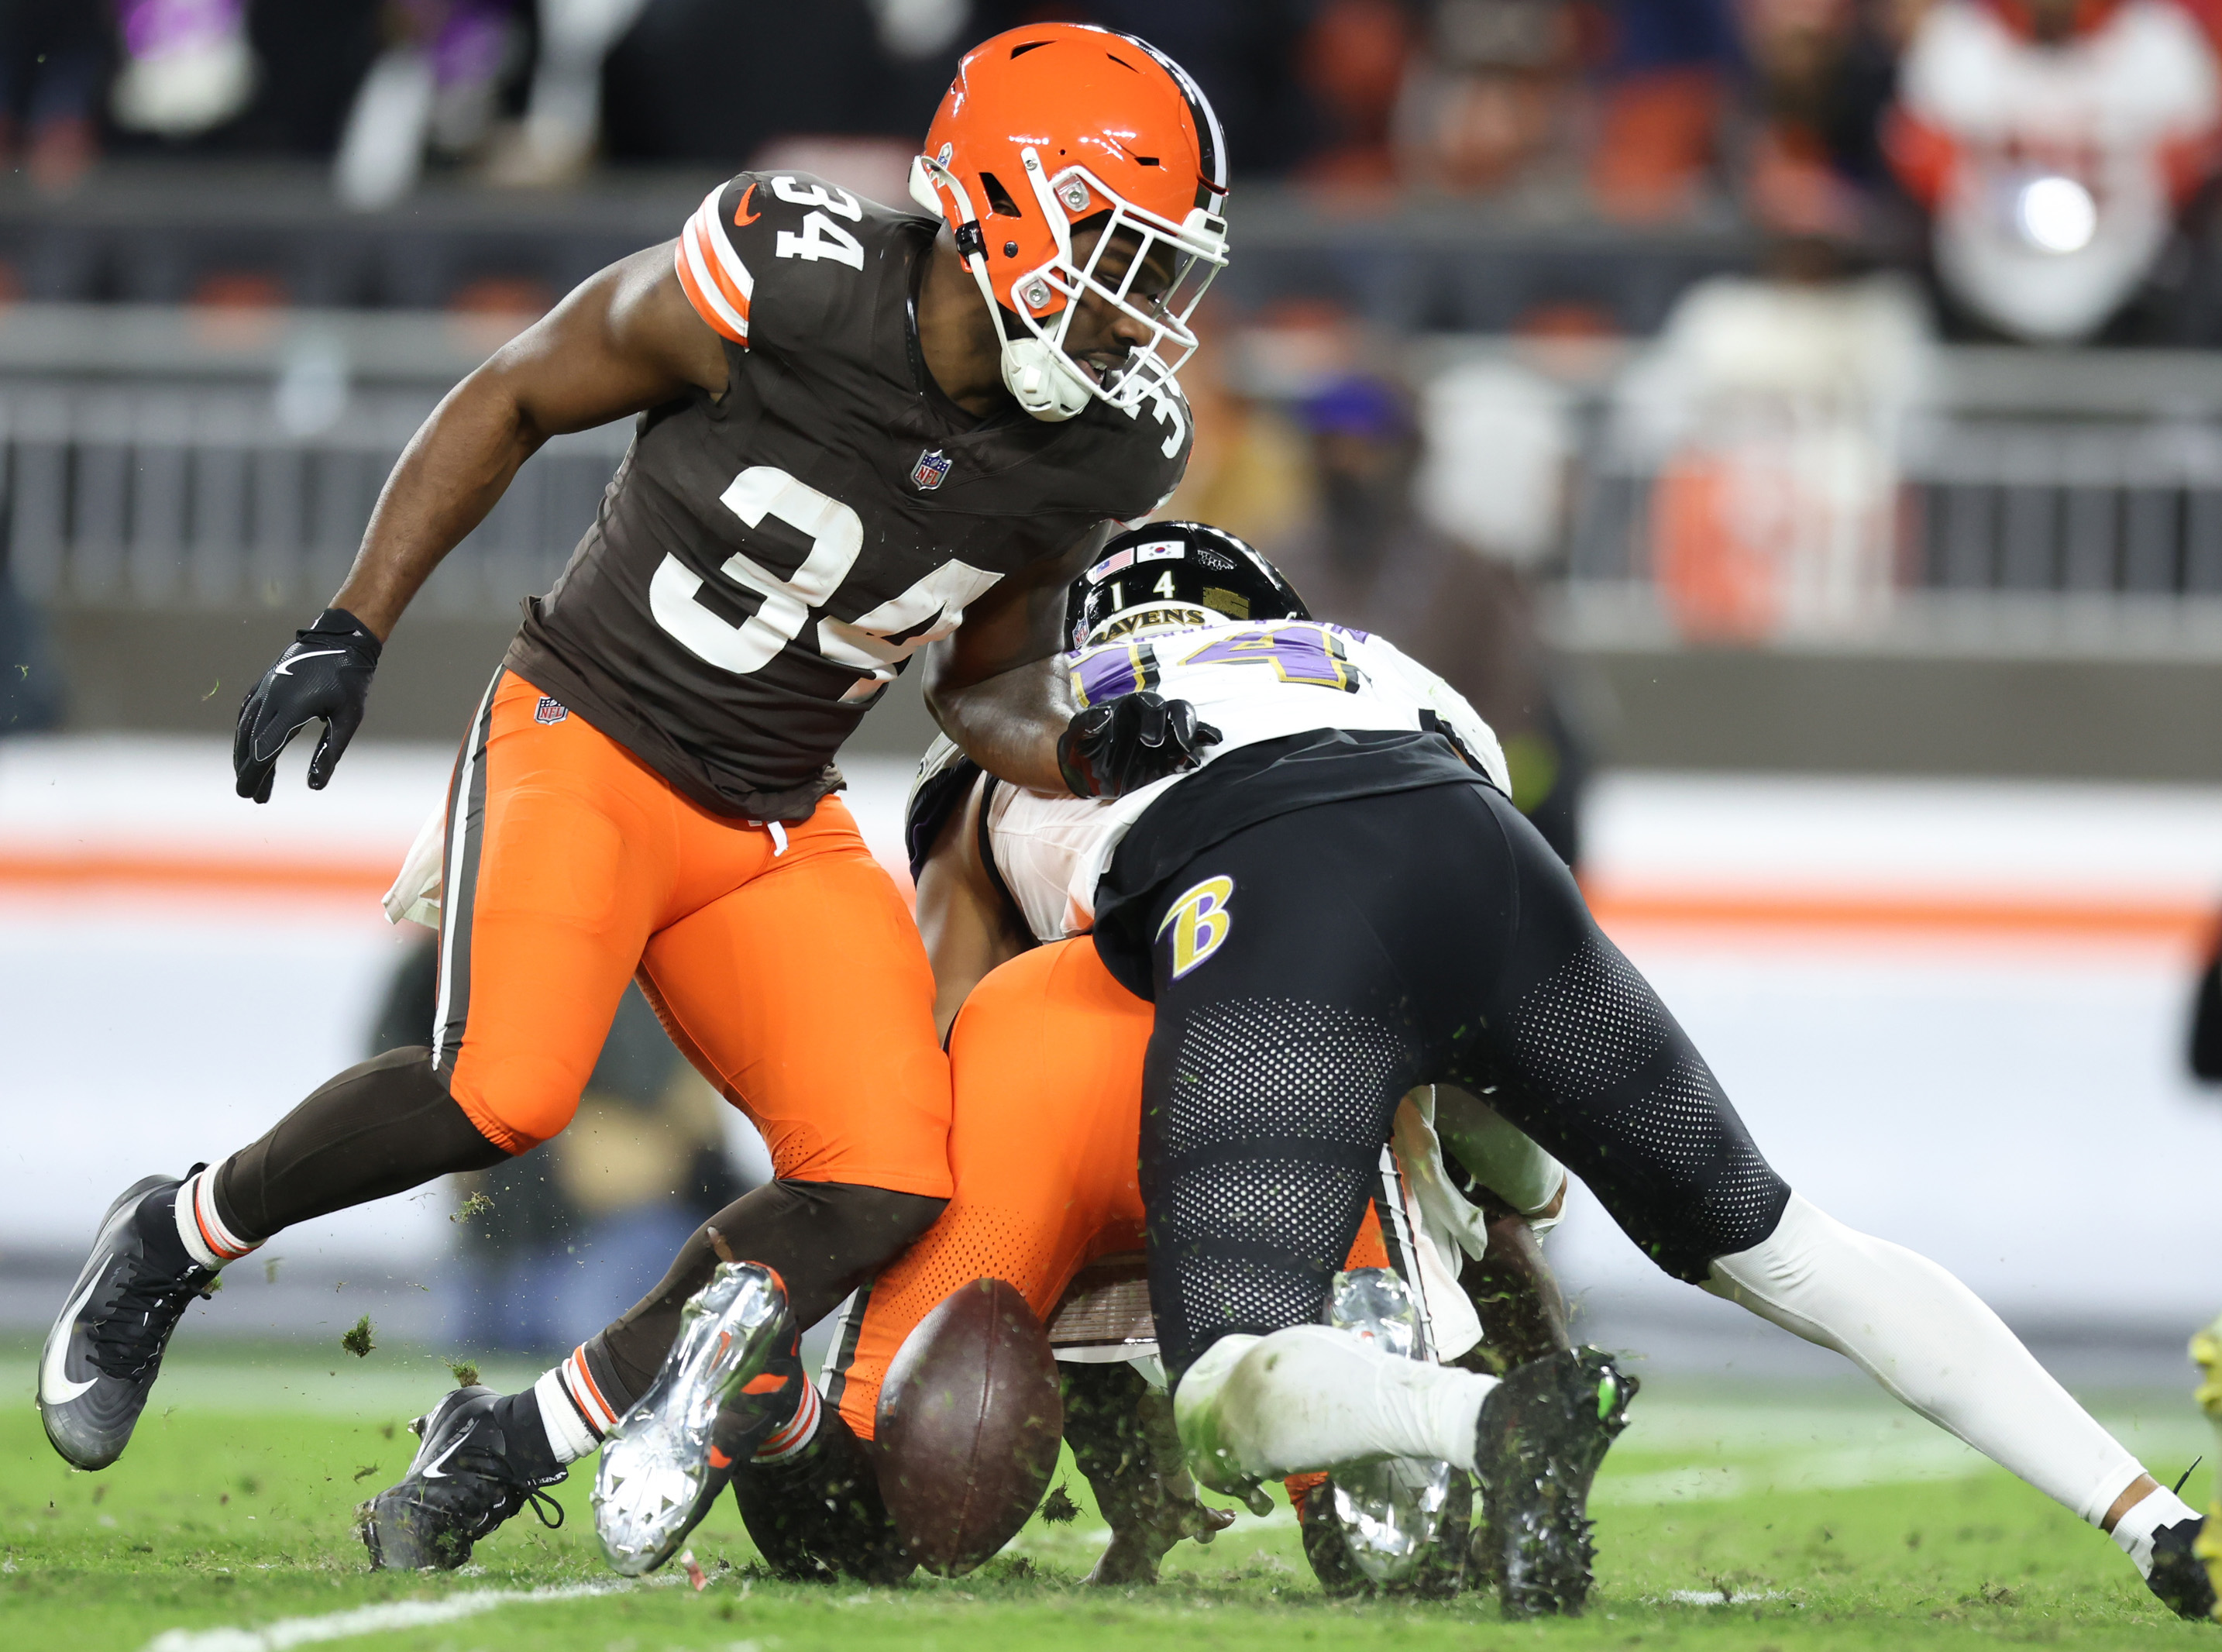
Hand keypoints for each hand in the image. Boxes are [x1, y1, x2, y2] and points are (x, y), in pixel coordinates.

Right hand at [232, 609, 381, 802]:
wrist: (341, 638)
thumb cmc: (350, 679)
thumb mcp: (348, 718)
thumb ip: (330, 752)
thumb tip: (315, 786)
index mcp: (292, 707)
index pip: (265, 748)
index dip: (256, 773)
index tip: (250, 794)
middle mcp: (272, 696)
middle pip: (251, 741)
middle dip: (248, 770)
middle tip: (250, 795)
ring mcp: (265, 688)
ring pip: (245, 727)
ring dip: (244, 754)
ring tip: (249, 778)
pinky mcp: (265, 682)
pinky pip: (248, 712)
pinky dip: (245, 733)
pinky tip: (247, 747)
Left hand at [1056, 692, 1219, 798]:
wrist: (1081, 772)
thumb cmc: (1078, 746)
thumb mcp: (1075, 733)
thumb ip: (1087, 722)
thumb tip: (1104, 716)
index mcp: (1131, 707)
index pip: (1150, 703)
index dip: (1155, 717)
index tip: (1150, 740)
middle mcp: (1151, 719)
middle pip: (1176, 710)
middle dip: (1183, 724)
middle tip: (1182, 744)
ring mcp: (1162, 739)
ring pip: (1187, 727)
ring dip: (1196, 735)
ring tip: (1199, 748)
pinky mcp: (1167, 760)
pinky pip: (1187, 753)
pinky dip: (1197, 753)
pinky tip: (1198, 762)